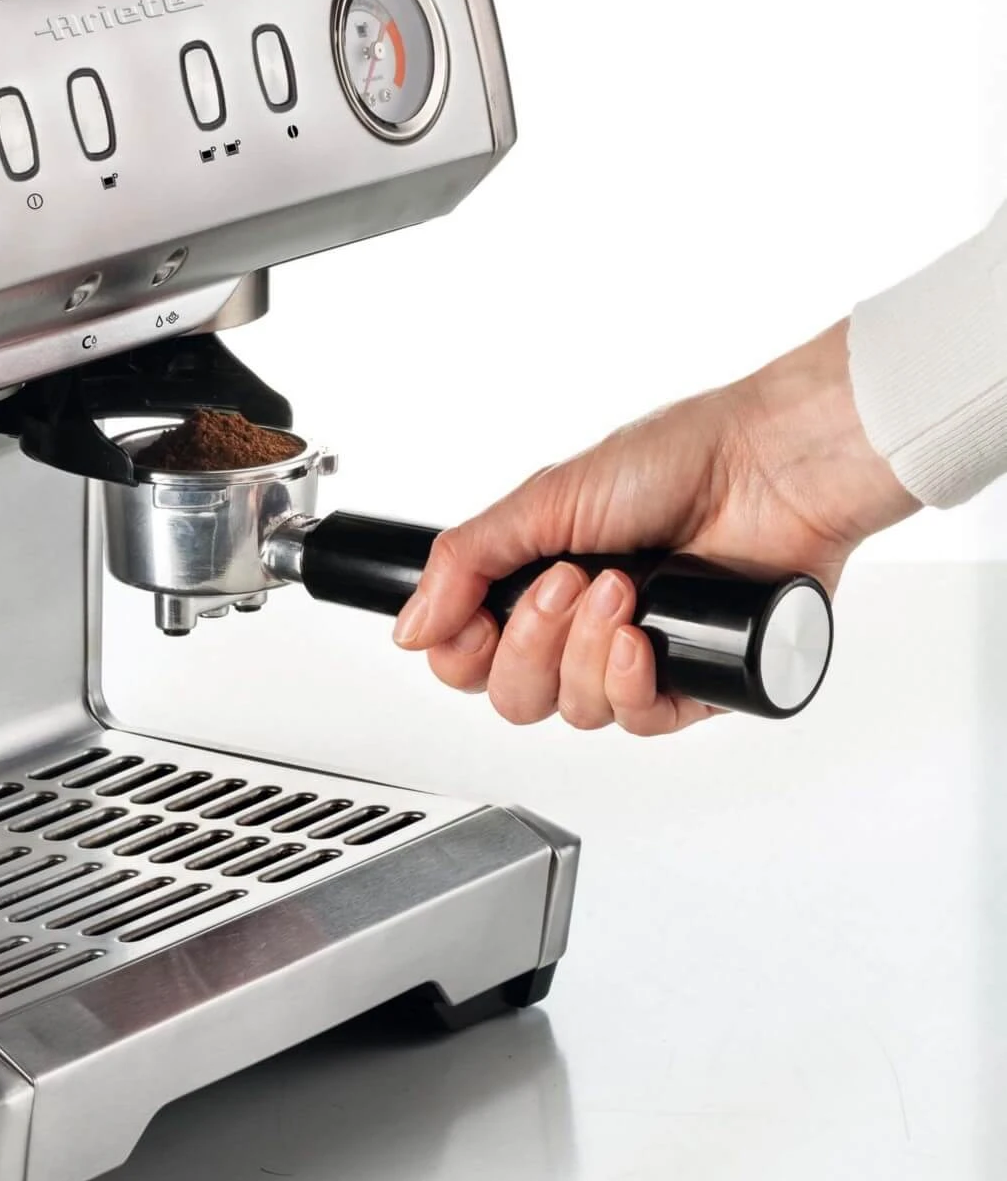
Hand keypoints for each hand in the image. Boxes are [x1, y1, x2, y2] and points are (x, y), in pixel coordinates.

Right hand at [393, 322, 916, 734]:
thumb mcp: (546, 500)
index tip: (475, 616)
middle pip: (514, 696)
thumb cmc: (678, 460)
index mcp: (543, 580)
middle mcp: (585, 625)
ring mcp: (639, 656)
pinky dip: (628, 683)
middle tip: (563, 584)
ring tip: (621, 587)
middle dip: (529, 643)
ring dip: (584, 650)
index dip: (464, 651)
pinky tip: (640, 640)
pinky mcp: (695, 682)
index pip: (472, 658)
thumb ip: (465, 562)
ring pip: (572, 711)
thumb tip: (410, 627)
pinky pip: (638, 721)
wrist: (771, 468)